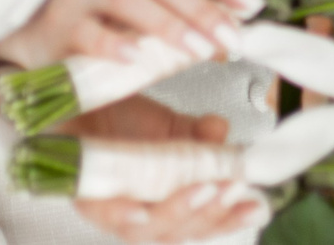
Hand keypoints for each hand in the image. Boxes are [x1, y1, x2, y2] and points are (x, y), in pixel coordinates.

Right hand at [0, 0, 261, 69]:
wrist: (33, 25)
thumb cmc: (101, 11)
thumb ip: (184, 1)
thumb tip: (235, 20)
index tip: (250, 2)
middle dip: (202, 9)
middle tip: (231, 38)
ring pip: (130, 1)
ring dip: (168, 26)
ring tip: (198, 50)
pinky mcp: (61, 25)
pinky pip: (89, 32)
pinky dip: (114, 44)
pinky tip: (136, 58)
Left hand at [68, 97, 262, 241]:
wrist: (74, 101)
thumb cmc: (121, 122)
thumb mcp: (171, 127)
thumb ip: (200, 137)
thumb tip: (223, 131)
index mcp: (163, 205)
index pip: (200, 223)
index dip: (230, 221)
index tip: (259, 207)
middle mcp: (135, 215)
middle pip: (173, 233)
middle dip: (208, 216)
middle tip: (232, 189)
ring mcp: (105, 208)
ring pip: (142, 229)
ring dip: (176, 213)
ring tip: (204, 189)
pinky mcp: (79, 193)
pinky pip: (99, 210)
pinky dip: (121, 213)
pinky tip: (139, 211)